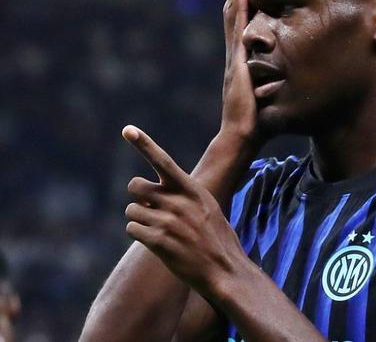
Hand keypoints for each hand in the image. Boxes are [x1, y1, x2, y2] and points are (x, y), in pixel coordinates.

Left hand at [122, 125, 245, 298]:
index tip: (127, 129)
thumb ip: (184, 194)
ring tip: (159, 230)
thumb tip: (155, 189)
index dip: (144, 144)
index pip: (163, 161)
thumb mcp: (208, 207)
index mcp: (192, 189)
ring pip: (131, 209)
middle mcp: (178, 201)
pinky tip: (156, 242)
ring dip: (139, 219)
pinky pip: (132, 228)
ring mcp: (168, 221)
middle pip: (136, 186)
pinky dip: (138, 234)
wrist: (224, 269)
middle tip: (150, 208)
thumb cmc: (216, 238)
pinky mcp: (158, 241)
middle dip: (138, 196)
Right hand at [220, 0, 260, 141]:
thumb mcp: (268, 97)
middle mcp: (235, 54)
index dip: (244, 0)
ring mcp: (234, 57)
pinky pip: (238, 31)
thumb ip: (273, 84)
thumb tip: (291, 79)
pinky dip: (238, 10)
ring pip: (234, 14)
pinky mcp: (237, 64)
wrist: (241, 138)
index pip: (241, 23)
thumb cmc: (256, 124)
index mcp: (241, 60)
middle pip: (234, 11)